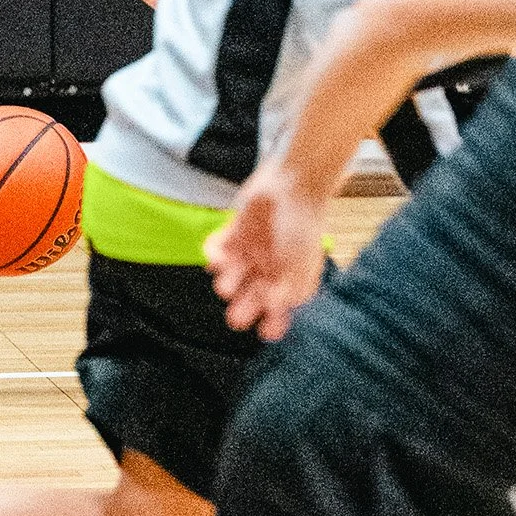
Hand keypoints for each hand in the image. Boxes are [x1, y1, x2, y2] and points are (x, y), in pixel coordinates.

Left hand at [204, 162, 325, 339]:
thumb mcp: (300, 266)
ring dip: (227, 282)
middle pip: (253, 296)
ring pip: (233, 276)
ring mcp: (253, 249)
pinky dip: (212, 254)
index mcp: (292, 277)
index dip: (274, 322)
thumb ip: (286, 292)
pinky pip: (218, 247)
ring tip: (227, 284)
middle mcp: (271, 266)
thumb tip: (276, 310)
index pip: (281, 308)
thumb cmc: (302, 225)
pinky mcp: (236, 231)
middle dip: (244, 309)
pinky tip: (215, 258)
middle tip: (236, 317)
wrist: (292, 183)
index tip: (266, 332)